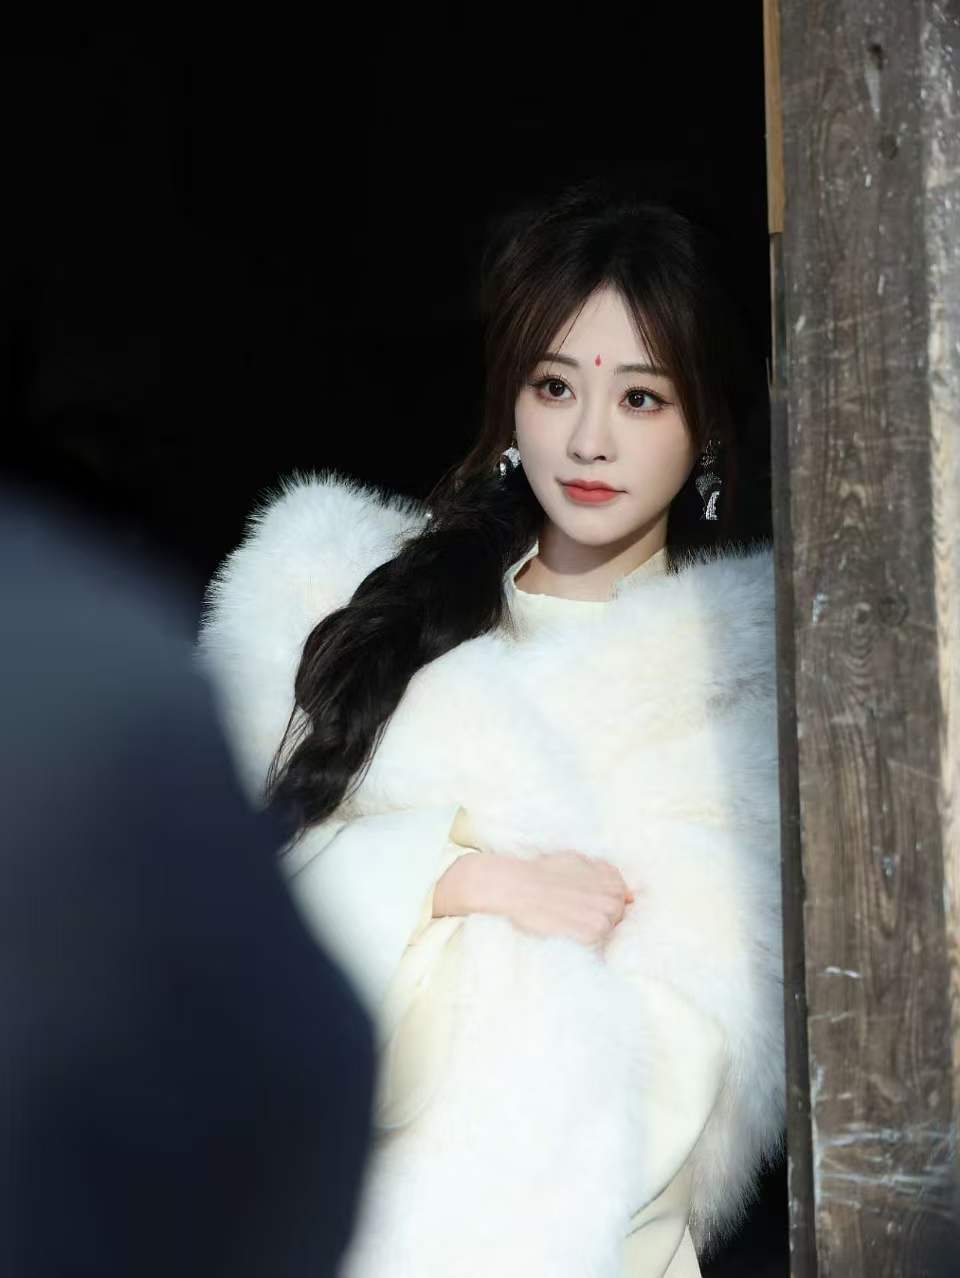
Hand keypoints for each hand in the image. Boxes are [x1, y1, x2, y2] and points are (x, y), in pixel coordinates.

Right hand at [448, 848, 633, 949]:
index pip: (621, 894)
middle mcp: (611, 897)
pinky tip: (568, 929)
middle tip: (575, 910)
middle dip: (601, 913)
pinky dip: (584, 938)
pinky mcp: (589, 935)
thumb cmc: (544, 871)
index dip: (603, 898)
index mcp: (610, 878)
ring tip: (570, 919)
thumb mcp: (577, 860)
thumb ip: (601, 871)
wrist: (519, 886)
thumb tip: (627, 893)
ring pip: (609, 928)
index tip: (586, 900)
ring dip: (592, 926)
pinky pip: (597, 941)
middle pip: (618, 913)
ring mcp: (602, 917)